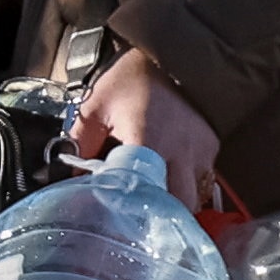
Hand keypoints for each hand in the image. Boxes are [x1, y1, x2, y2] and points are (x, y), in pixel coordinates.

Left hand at [68, 46, 226, 214]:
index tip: (122, 227)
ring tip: (157, 212)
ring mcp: (201, 150)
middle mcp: (180, 152)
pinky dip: (189, 188)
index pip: (146, 196)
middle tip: (143, 228)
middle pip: (180, 206)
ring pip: (196, 196)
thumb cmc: (129, 79)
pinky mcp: (211, 145)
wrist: (169, 51)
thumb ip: (79, 144)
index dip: (135, 216)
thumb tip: (67, 177)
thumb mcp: (94, 108)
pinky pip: (204, 178)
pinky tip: (171, 187)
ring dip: (177, 207)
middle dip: (163, 220)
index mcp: (148, 145)